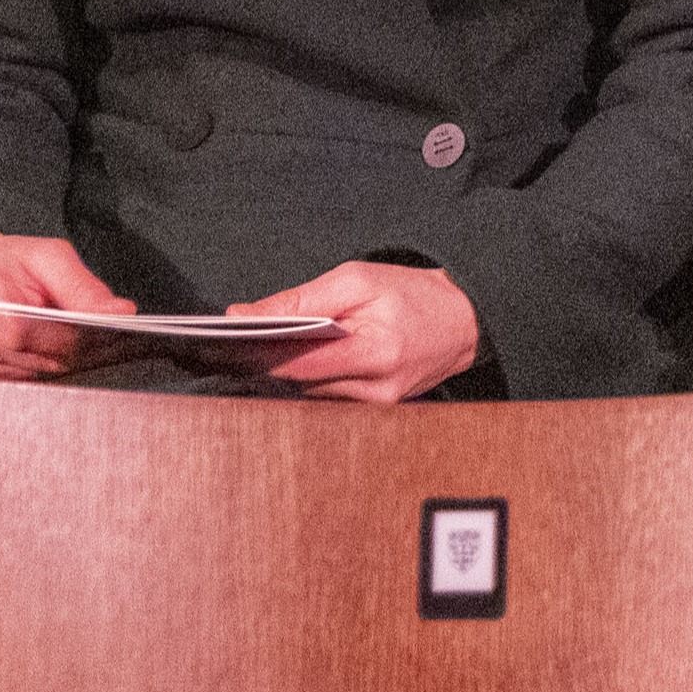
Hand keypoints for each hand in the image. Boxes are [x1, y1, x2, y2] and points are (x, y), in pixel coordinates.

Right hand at [0, 229, 131, 380]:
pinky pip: (25, 382)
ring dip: (63, 361)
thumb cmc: (9, 262)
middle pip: (33, 358)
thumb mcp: (48, 255)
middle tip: (105, 340)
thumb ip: (83, 286)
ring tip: (82, 341)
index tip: (105, 333)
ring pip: (35, 375)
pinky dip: (47, 369)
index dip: (67, 337)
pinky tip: (57, 352)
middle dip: (74, 350)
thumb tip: (121, 313)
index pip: (24, 333)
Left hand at [241, 261, 483, 404]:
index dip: (257, 354)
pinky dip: (312, 376)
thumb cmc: (414, 294)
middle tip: (240, 339)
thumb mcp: (358, 280)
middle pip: (297, 382)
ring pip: (308, 392)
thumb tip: (243, 315)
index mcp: (375, 354)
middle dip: (268, 359)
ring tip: (275, 343)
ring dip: (290, 368)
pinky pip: (326, 395)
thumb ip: (300, 300)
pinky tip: (308, 357)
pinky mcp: (374, 411)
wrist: (465, 319)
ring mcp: (375, 406)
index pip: (298, 365)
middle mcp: (375, 390)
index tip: (226, 340)